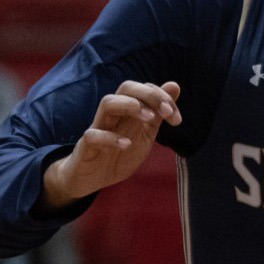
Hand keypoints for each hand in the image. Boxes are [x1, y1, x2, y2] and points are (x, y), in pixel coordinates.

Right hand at [40, 81, 181, 208]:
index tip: (176, 119)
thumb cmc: (120, 153)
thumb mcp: (145, 132)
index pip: (144, 89)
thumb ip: (158, 112)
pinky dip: (111, 137)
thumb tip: (174, 85)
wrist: (92, 178)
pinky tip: (126, 144)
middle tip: (166, 112)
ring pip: (107, 103)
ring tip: (149, 118)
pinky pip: (93, 135)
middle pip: (126, 88)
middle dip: (149, 95)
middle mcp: (114, 115)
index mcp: (129, 111)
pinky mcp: (87, 146)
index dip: (163, 98)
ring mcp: (99, 128)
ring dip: (130, 106)